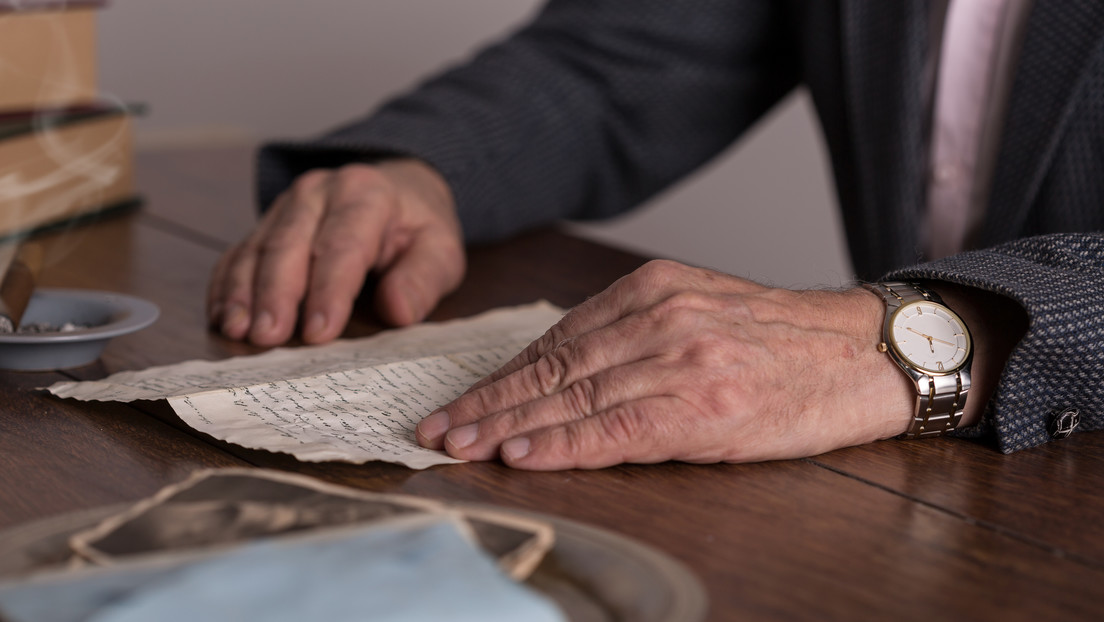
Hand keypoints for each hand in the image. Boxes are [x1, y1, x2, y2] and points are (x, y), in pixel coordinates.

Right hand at [207, 159, 464, 345]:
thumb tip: (398, 311)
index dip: (328, 291)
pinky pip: (238, 253)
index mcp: (366, 194)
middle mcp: (319, 192)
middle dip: (275, 294)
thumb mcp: (441, 250)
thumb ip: (423, 280)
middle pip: (289, 245)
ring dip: (242, 292)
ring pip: (257, 249)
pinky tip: (223, 317)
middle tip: (267, 337)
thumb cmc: (417, 227)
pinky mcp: (267, 224)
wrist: (399, 188)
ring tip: (237, 330)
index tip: (319, 332)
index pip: (342, 246)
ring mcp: (287, 206)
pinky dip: (226, 286)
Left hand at [415, 260, 916, 469]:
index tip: (462, 399)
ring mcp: (683, 359)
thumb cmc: (781, 339)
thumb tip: (564, 369)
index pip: (558, 337)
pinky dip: (564, 444)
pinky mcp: (706, 406)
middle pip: (555, 365)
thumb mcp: (701, 309)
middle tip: (439, 426)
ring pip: (576, 396)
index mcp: (654, 288)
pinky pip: (618, 429)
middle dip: (489, 401)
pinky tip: (525, 454)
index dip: (503, 375)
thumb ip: (635, 330)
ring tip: (463, 445)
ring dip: (511, 425)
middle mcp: (662, 317)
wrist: (864, 353)